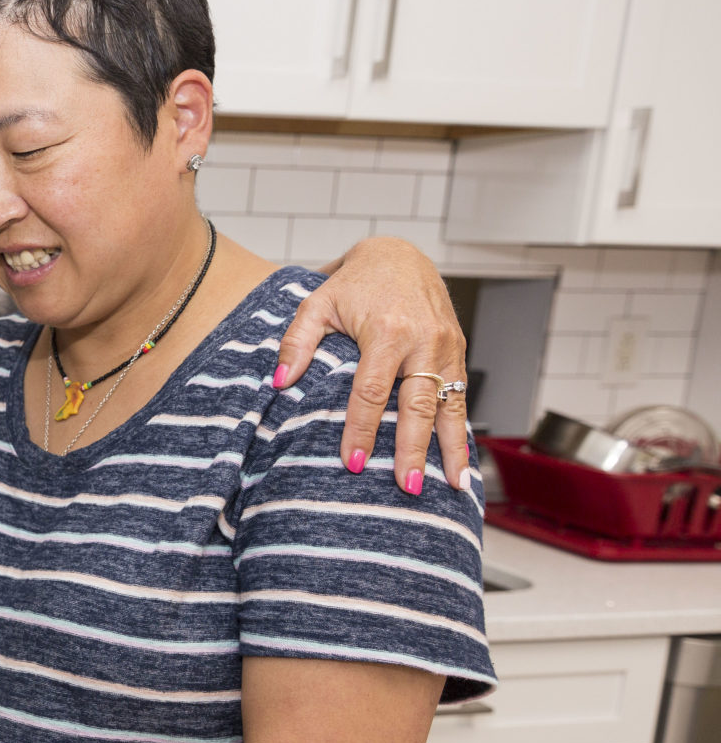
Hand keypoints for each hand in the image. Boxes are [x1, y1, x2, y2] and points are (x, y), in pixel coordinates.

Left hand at [277, 236, 470, 495]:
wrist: (400, 255)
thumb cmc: (354, 284)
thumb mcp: (317, 303)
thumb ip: (296, 342)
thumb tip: (279, 381)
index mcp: (386, 330)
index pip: (372, 390)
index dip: (362, 428)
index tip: (352, 462)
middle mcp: (423, 340)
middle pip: (418, 405)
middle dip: (412, 449)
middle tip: (407, 487)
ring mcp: (446, 345)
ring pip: (450, 405)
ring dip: (450, 448)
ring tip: (451, 486)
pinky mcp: (458, 350)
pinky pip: (461, 396)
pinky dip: (462, 430)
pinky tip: (461, 461)